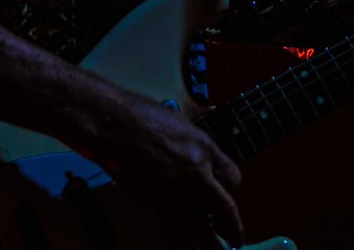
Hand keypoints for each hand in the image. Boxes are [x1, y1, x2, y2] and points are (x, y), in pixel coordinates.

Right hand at [82, 89, 242, 249]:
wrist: (117, 126)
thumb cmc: (144, 117)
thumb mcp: (182, 126)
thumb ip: (195, 148)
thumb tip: (200, 163)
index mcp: (206, 149)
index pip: (232, 176)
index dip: (231, 187)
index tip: (228, 194)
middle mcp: (197, 173)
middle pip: (225, 208)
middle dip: (232, 227)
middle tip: (236, 240)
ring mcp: (177, 192)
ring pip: (202, 229)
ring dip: (211, 245)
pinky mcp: (156, 204)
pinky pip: (176, 231)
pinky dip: (183, 242)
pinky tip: (186, 247)